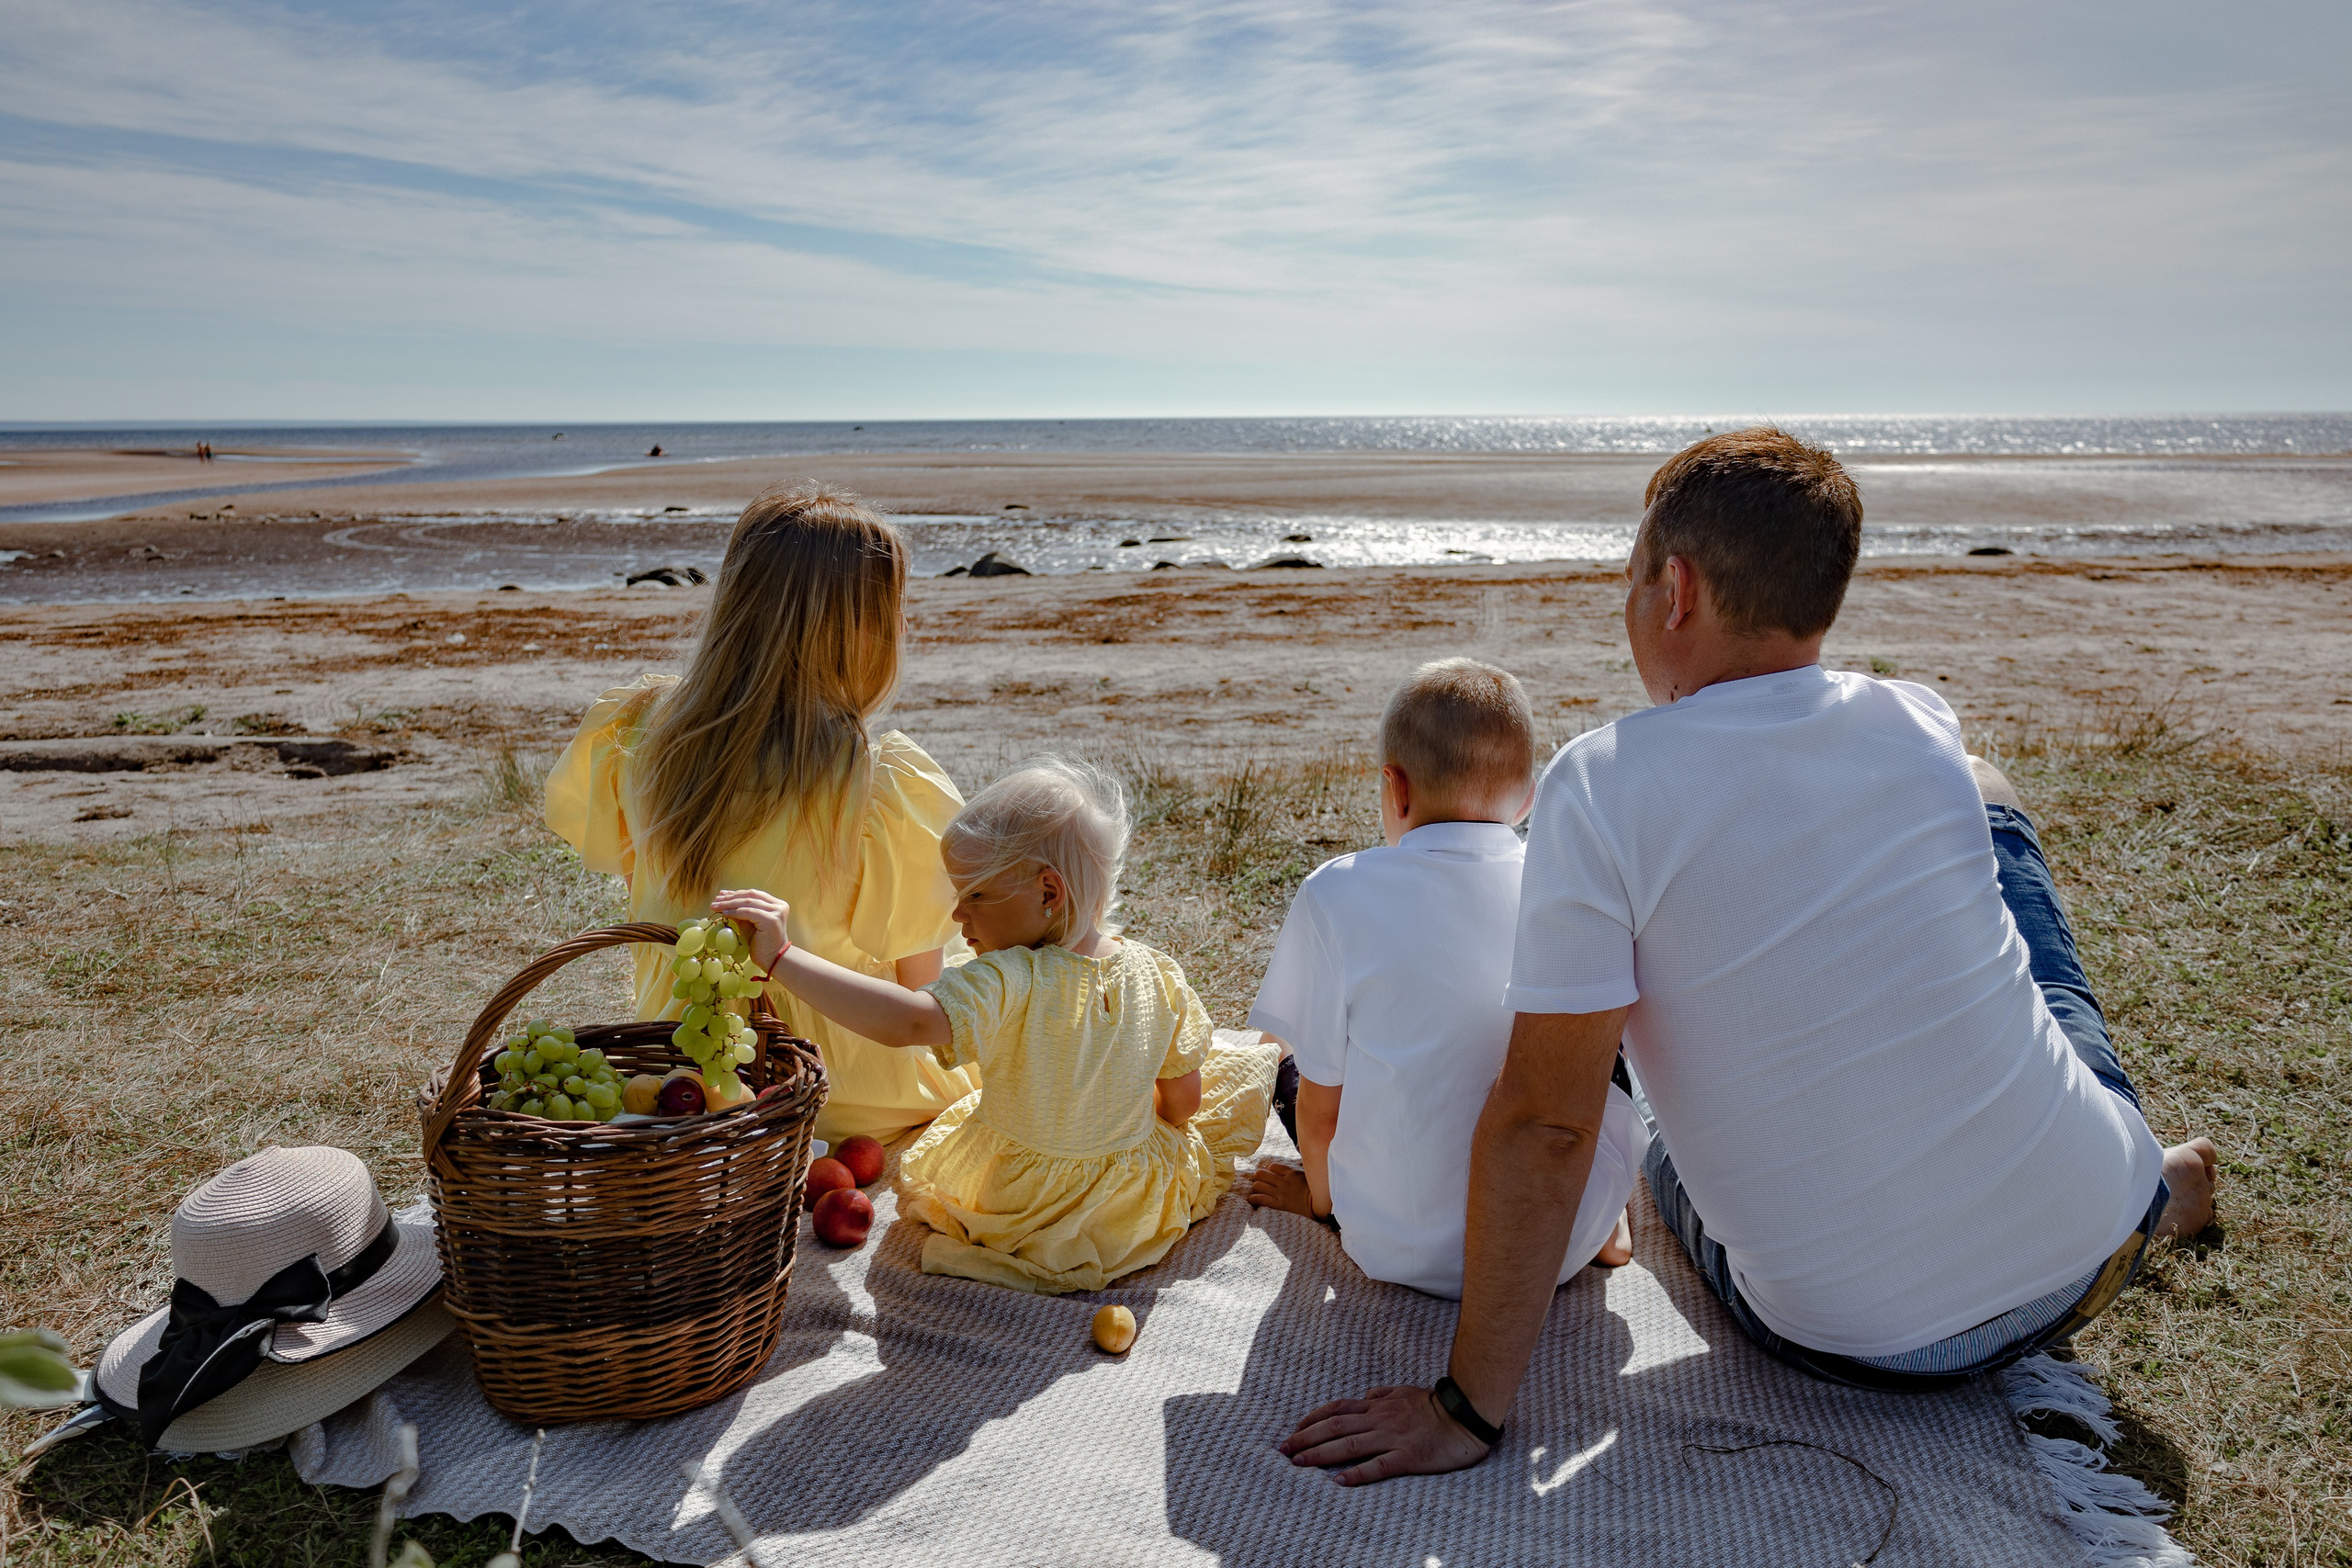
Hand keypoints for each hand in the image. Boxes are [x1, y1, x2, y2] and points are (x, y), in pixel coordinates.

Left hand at [710, 888, 791, 971]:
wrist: (772, 959)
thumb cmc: (760, 943)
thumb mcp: (748, 924)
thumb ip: (740, 912)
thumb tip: (723, 901)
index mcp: (776, 904)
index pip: (753, 894)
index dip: (735, 893)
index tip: (720, 895)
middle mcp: (779, 906)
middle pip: (750, 895)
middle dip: (730, 897)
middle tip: (715, 900)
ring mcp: (777, 912)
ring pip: (748, 902)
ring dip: (729, 903)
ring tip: (716, 906)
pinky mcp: (771, 920)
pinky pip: (749, 912)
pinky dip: (735, 912)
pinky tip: (725, 913)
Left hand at [1241, 1161, 1321, 1219]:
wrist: (1321, 1206)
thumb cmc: (1317, 1193)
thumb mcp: (1309, 1177)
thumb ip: (1299, 1174)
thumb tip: (1296, 1170)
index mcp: (1291, 1174)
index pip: (1272, 1167)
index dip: (1269, 1171)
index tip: (1270, 1176)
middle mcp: (1284, 1182)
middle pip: (1261, 1174)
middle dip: (1259, 1178)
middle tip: (1261, 1183)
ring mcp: (1281, 1194)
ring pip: (1258, 1186)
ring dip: (1256, 1188)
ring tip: (1258, 1192)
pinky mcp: (1279, 1205)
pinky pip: (1260, 1199)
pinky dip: (1254, 1199)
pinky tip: (1252, 1199)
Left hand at [1279, 1385, 1493, 1484]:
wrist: (1466, 1417)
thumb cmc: (1436, 1406)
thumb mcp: (1404, 1392)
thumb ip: (1382, 1394)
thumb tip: (1364, 1397)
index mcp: (1378, 1405)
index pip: (1336, 1409)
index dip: (1312, 1419)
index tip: (1294, 1430)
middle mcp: (1380, 1419)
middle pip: (1334, 1427)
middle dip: (1305, 1438)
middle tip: (1283, 1449)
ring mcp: (1393, 1437)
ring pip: (1349, 1445)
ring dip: (1320, 1454)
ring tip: (1298, 1463)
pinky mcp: (1408, 1456)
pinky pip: (1378, 1466)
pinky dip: (1357, 1474)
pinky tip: (1339, 1482)